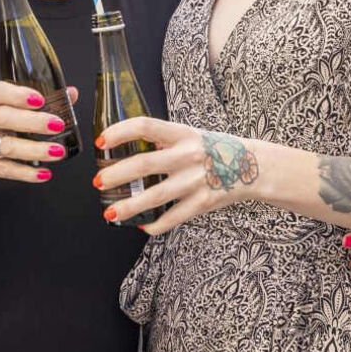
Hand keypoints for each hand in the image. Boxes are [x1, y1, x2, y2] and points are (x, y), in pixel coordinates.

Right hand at [0, 81, 76, 184]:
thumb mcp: (9, 107)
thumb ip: (40, 100)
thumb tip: (71, 94)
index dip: (18, 95)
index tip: (40, 100)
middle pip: (3, 118)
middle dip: (33, 122)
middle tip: (57, 125)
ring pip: (6, 146)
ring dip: (35, 150)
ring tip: (57, 151)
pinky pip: (4, 169)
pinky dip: (26, 173)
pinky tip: (43, 172)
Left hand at [96, 118, 260, 235]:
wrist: (253, 167)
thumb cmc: (214, 149)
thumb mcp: (190, 135)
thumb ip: (163, 139)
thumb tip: (128, 142)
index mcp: (182, 134)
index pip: (146, 126)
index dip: (120, 132)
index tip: (101, 142)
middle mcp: (188, 155)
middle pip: (144, 164)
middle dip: (116, 175)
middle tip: (97, 181)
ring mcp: (195, 181)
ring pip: (155, 196)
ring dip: (128, 206)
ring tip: (109, 212)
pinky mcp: (202, 203)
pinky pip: (173, 218)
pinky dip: (155, 224)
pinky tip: (141, 225)